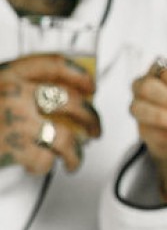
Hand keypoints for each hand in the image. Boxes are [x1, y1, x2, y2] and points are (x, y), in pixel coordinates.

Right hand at [0, 55, 100, 175]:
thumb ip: (16, 87)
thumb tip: (58, 99)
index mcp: (7, 73)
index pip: (53, 64)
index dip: (79, 74)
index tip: (92, 86)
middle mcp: (14, 92)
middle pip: (72, 102)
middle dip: (91, 118)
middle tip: (94, 130)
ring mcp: (15, 120)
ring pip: (65, 137)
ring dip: (76, 152)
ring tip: (73, 159)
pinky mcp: (12, 146)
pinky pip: (44, 159)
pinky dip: (46, 166)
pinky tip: (41, 165)